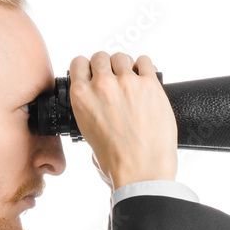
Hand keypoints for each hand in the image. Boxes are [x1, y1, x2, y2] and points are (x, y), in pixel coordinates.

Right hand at [68, 52, 177, 189]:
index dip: (87, 68)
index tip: (93, 73)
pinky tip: (146, 79)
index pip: (78, 63)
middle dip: (106, 67)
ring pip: (122, 57)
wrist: (142, 172)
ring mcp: (127, 82)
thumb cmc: (116, 163)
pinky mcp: (150, 85)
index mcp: (81, 97)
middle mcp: (102, 85)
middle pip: (101, 57)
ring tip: (131, 81)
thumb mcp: (88, 138)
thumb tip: (98, 113)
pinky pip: (145, 62)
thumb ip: (89, 117)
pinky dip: (145, 68)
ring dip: (125, 66)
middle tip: (114, 80)